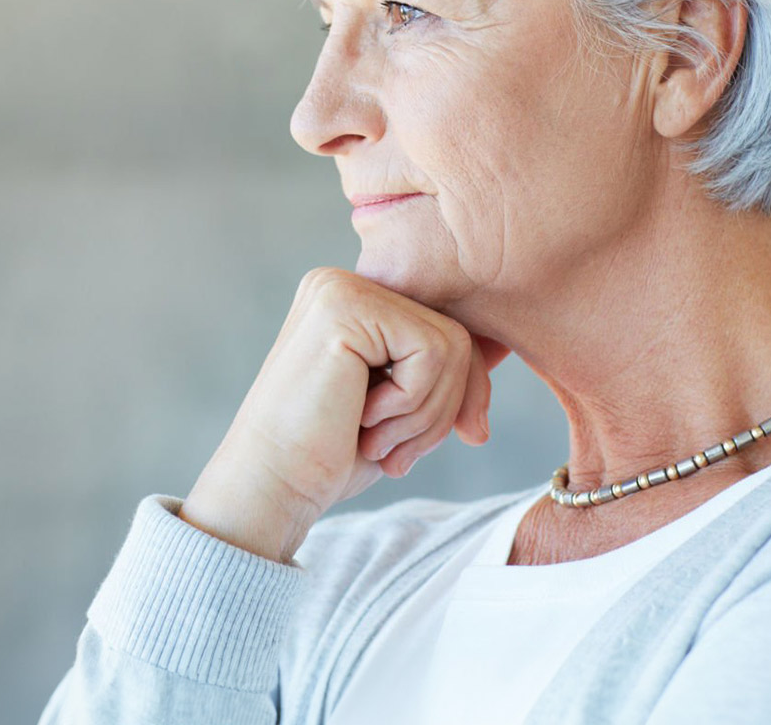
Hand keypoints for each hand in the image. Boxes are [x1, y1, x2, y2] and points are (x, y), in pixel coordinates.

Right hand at [180, 267, 509, 563]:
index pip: (447, 329)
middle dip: (446, 407)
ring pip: (452, 344)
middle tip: (401, 456)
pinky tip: (364, 422)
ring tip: (380, 444)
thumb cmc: (326, 457)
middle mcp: (342, 283)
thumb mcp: (401, 407)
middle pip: (456, 334)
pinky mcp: (345, 308)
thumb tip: (500, 345)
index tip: (461, 436)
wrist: (269, 488)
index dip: (465, 390)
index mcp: (351, 301)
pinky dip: (413, 404)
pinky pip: (432, 350)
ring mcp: (341, 289)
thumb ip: (441, 371)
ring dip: (428, 414)